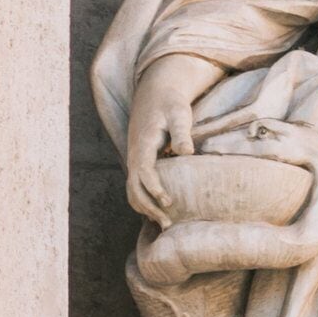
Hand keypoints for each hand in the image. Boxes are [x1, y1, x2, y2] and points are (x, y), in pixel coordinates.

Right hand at [122, 53, 215, 224]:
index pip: (143, 171)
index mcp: (143, 144)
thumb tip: (185, 152)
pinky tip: (159, 212)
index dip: (154, 188)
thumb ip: (182, 132)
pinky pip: (136, 185)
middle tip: (168, 223)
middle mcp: (134, 154)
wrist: (156, 93)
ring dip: (144, 208)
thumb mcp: (179, 114)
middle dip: (148, 206)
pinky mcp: (139, 161)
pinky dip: (144, 200)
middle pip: (133, 187)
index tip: (168, 202)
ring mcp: (135, 158)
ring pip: (132, 189)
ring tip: (165, 224)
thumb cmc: (171, 104)